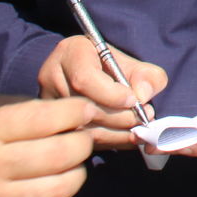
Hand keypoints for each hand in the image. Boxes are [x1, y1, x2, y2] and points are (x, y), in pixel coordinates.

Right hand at [0, 95, 97, 196]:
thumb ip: (23, 108)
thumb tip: (71, 111)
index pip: (44, 118)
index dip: (75, 112)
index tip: (84, 110)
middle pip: (60, 154)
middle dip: (82, 143)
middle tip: (82, 139)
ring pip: (61, 189)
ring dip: (77, 174)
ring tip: (72, 166)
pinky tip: (56, 195)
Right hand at [35, 35, 167, 147]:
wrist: (91, 74)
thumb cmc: (113, 67)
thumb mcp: (132, 63)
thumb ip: (147, 76)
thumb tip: (143, 95)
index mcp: (70, 53)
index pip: (85, 79)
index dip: (112, 95)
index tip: (134, 100)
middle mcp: (52, 78)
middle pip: (84, 107)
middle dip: (120, 118)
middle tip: (143, 119)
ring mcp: (49, 105)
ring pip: (83, 129)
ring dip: (117, 134)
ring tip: (138, 129)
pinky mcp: (54, 126)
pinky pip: (81, 141)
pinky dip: (109, 143)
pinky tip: (126, 138)